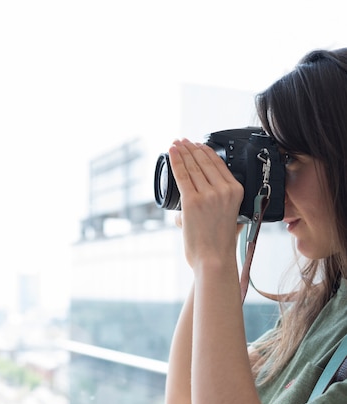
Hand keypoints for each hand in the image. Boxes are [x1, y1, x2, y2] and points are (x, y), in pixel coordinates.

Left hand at [168, 139, 243, 267]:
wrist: (214, 259)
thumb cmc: (221, 244)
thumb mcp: (235, 220)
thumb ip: (231, 210)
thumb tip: (224, 208)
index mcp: (237, 191)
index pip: (219, 164)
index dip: (205, 151)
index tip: (196, 144)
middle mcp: (224, 190)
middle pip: (204, 162)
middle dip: (191, 148)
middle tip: (182, 141)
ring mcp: (208, 195)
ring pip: (192, 166)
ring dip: (182, 152)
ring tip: (175, 144)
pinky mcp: (192, 201)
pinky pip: (182, 175)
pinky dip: (175, 161)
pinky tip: (171, 152)